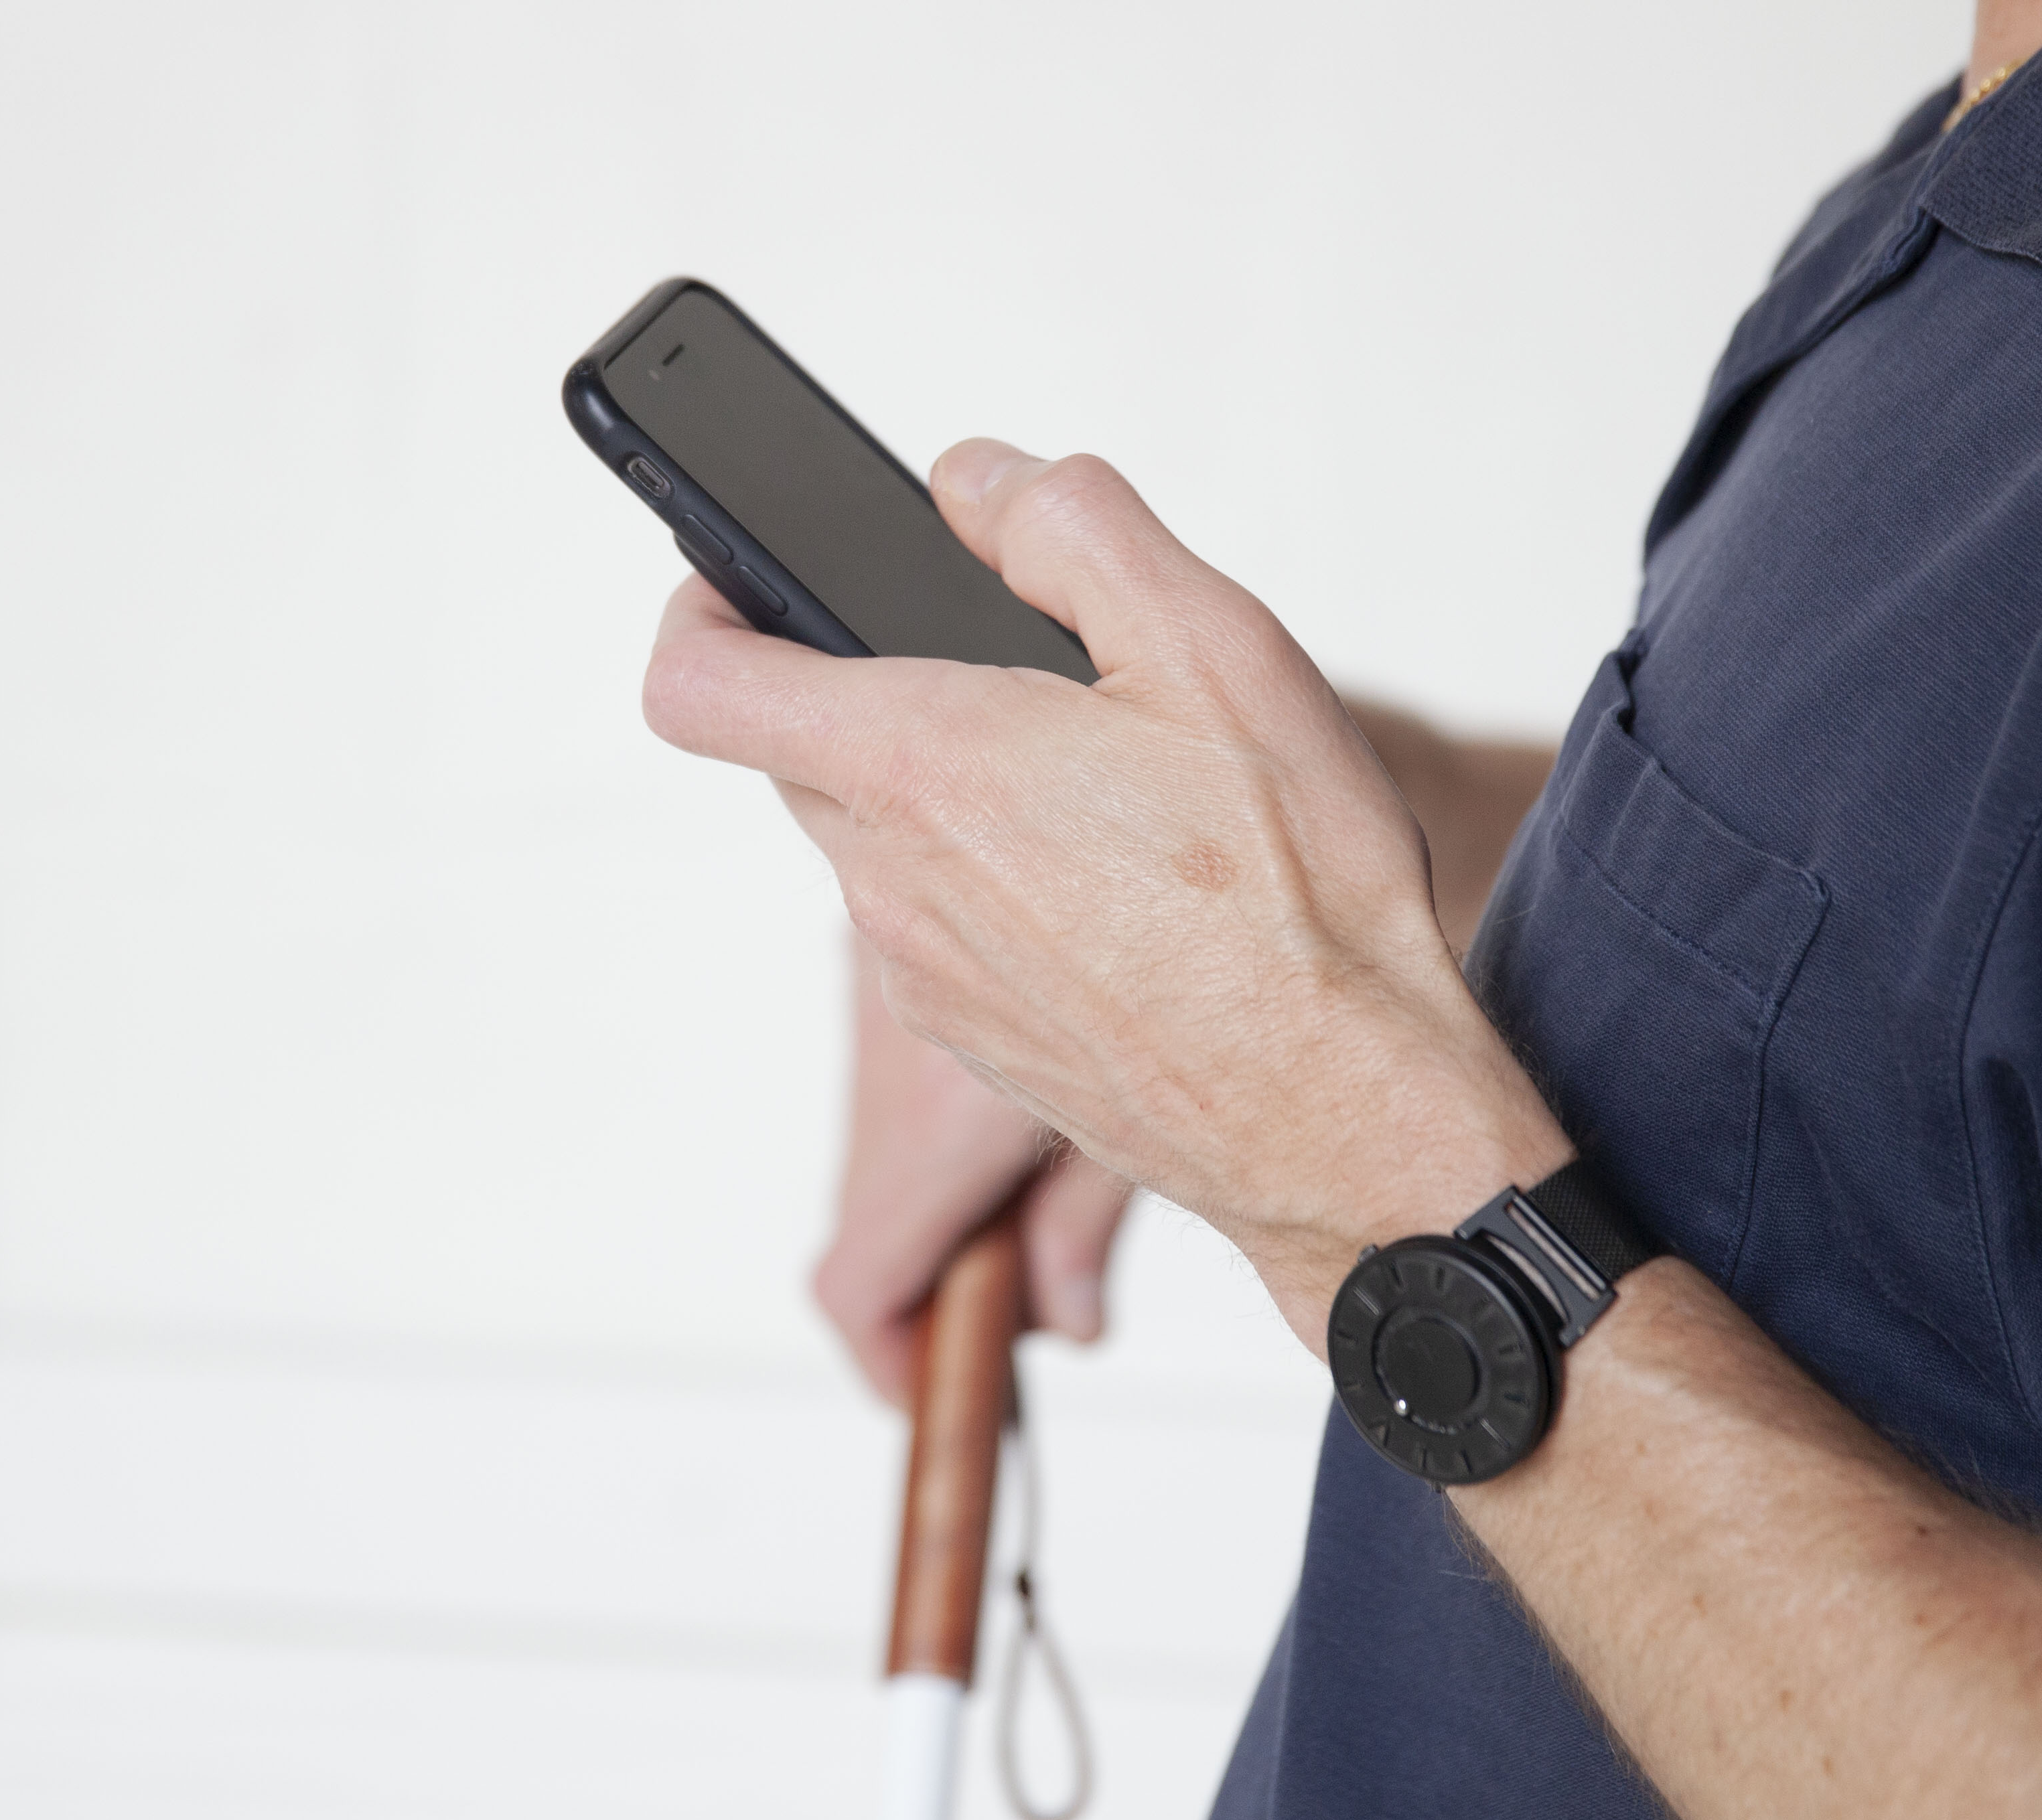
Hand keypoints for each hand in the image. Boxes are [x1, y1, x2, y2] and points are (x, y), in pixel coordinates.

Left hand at [642, 441, 1567, 1339]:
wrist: (1345, 1117)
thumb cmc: (1298, 894)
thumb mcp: (1215, 646)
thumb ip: (1073, 528)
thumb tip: (972, 481)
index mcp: (920, 765)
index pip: (696, 683)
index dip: (701, 609)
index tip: (747, 578)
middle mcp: (890, 885)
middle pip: (803, 755)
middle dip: (880, 692)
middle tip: (1022, 677)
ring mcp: (927, 981)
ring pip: (882, 847)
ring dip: (954, 799)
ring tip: (1107, 791)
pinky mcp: (979, 1047)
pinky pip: (942, 935)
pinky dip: (999, 893)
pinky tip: (1129, 896)